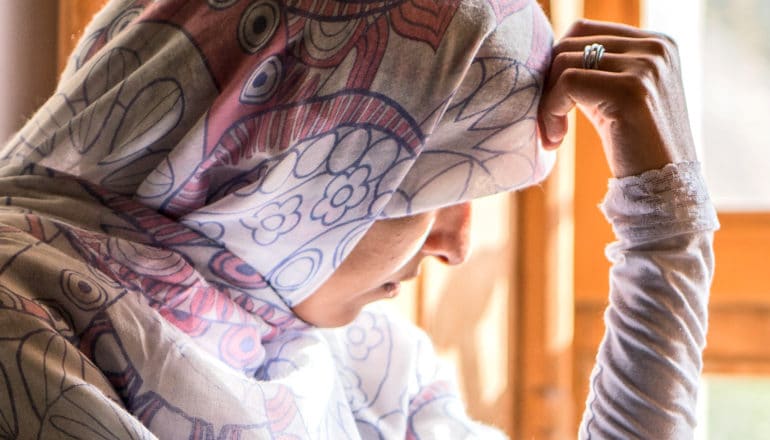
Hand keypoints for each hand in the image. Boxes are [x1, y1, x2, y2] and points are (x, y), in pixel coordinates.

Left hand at [538, 19, 696, 177]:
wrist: (663, 188)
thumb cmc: (635, 147)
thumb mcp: (617, 97)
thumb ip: (596, 70)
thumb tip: (551, 53)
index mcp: (657, 43)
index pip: (584, 30)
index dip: (557, 64)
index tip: (554, 101)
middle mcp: (656, 47)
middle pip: (571, 42)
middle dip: (548, 82)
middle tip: (548, 120)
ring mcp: (646, 66)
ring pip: (564, 61)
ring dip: (547, 101)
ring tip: (553, 134)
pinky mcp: (630, 90)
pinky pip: (567, 83)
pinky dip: (551, 110)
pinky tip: (556, 139)